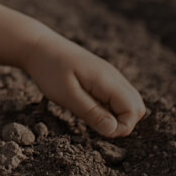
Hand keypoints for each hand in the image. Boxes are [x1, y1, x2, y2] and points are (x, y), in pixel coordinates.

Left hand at [22, 31, 145, 137]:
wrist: (38, 45)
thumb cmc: (49, 70)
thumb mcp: (67, 95)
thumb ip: (91, 113)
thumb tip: (113, 130)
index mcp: (107, 80)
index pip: (133, 110)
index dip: (121, 127)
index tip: (98, 129)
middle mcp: (114, 76)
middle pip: (137, 107)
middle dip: (123, 123)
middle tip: (96, 124)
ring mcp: (110, 74)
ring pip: (129, 101)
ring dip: (117, 115)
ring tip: (91, 115)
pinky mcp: (103, 76)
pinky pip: (117, 95)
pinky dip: (110, 107)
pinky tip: (90, 105)